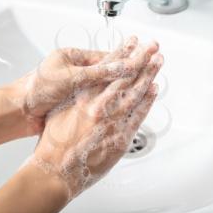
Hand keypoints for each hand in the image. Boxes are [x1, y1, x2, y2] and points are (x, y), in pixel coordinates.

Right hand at [27, 41, 163, 199]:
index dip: (122, 53)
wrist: (56, 170)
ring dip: (149, 75)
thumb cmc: (54, 144)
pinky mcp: (121, 137)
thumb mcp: (58, 111)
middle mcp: (100, 106)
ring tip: (158, 61)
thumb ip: (74, 97)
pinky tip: (154, 90)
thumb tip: (84, 87)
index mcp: (84, 97)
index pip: (107, 69)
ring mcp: (113, 121)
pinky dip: (148, 101)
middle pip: (126, 77)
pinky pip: (139, 115)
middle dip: (142, 59)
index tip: (132, 43)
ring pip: (136, 92)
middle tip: (153, 46)